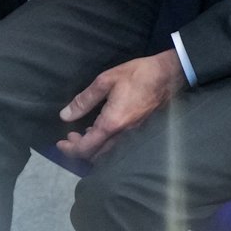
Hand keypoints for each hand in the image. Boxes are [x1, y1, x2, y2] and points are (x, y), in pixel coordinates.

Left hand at [55, 51, 188, 160]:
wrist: (170, 75)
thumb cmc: (138, 75)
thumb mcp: (106, 81)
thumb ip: (84, 100)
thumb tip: (65, 115)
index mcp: (112, 123)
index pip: (86, 148)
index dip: (70, 149)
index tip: (60, 144)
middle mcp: (123, 135)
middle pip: (96, 156)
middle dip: (79, 150)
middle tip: (70, 138)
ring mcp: (134, 136)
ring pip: (108, 154)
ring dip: (93, 149)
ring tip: (82, 135)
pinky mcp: (141, 133)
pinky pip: (118, 147)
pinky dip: (105, 145)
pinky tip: (101, 131)